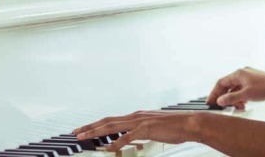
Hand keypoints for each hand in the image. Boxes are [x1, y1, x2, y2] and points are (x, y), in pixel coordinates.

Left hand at [72, 110, 200, 150]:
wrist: (189, 123)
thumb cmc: (174, 128)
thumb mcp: (153, 128)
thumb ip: (141, 132)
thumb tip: (131, 139)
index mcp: (136, 116)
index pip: (111, 120)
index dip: (96, 125)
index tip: (84, 129)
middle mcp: (135, 116)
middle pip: (107, 121)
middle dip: (89, 127)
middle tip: (75, 132)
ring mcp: (140, 122)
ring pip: (112, 126)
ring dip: (96, 132)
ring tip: (83, 137)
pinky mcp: (146, 129)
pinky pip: (127, 137)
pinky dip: (116, 143)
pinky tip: (108, 149)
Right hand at [206, 67, 264, 108]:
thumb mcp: (246, 95)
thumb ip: (231, 98)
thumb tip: (220, 100)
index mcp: (238, 74)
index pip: (221, 83)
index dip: (214, 93)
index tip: (210, 101)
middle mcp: (242, 74)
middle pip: (228, 86)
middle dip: (225, 97)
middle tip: (222, 106)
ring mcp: (248, 79)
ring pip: (235, 89)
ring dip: (234, 99)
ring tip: (237, 106)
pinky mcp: (253, 84)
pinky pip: (242, 90)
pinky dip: (240, 97)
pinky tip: (243, 104)